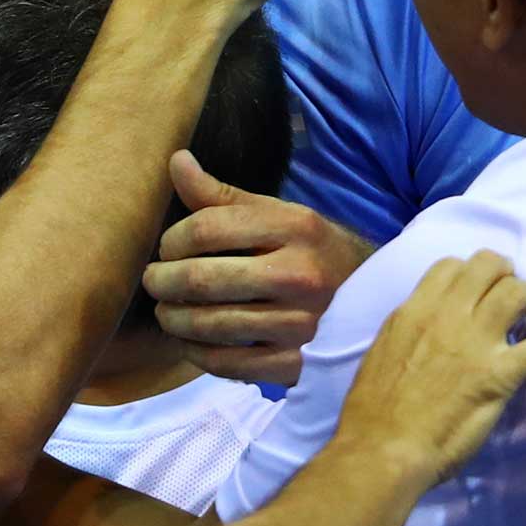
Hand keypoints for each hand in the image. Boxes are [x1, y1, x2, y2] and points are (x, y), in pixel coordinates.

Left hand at [144, 152, 373, 385]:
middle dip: (163, 281)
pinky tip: (190, 342)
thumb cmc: (310, 252)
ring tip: (166, 312)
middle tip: (154, 281)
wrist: (372, 300)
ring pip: (211, 325)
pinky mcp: (297, 364)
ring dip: (174, 320)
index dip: (172, 239)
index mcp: (296, 228)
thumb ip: (221, 195)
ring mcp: (301, 324)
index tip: (166, 248)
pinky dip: (199, 355)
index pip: (207, 228)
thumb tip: (176, 161)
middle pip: (203, 279)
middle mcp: (301, 275)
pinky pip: (230, 364)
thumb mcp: (277, 214)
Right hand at [333, 250, 525, 491]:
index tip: (481, 296)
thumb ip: (411, 331)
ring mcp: (475, 343)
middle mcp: (446, 316)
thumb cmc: (372, 410)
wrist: (382, 449)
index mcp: (414, 311)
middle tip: (516, 303)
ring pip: (518, 291)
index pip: (451, 266)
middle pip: (490, 264)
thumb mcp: (384, 351)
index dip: (474, 276)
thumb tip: (430, 326)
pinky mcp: (498, 375)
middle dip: (509, 276)